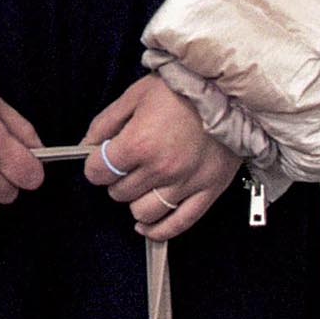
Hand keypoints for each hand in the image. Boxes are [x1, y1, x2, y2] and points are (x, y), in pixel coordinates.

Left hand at [81, 72, 232, 239]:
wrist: (232, 90)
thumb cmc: (184, 88)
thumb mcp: (136, 94)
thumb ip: (106, 122)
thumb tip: (87, 144)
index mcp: (139, 142)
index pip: (98, 172)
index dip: (95, 165)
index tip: (101, 159)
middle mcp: (161, 168)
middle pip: (119, 193)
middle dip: (117, 179)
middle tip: (127, 165)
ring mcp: (186, 183)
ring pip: (144, 213)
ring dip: (137, 201)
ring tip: (142, 185)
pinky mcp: (209, 191)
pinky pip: (179, 224)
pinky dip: (159, 230)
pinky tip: (148, 226)